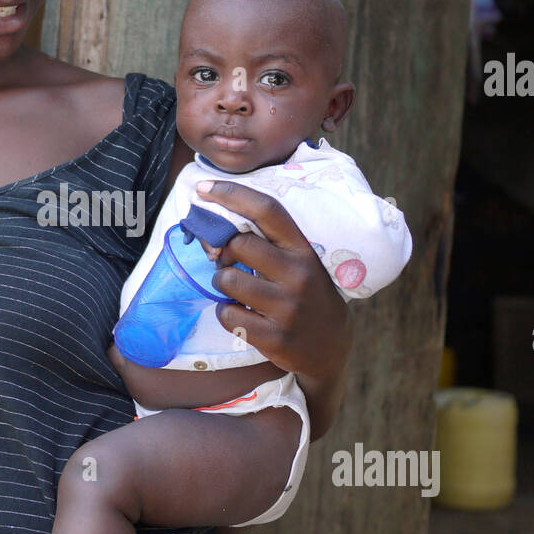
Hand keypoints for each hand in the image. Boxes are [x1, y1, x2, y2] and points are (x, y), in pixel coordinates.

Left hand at [195, 181, 352, 434]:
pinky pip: (227, 315)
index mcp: (303, 249)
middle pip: (239, 244)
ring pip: (228, 280)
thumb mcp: (298, 261)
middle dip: (223, 253)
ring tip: (236, 292)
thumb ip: (266, 244)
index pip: (267, 210)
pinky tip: (243, 317)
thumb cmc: (305, 294)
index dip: (232, 194)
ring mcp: (288, 307)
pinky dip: (226, 314)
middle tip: (227, 263)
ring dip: (222, 284)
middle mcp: (299, 274)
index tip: (203, 186)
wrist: (331, 347)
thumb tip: (212, 236)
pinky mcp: (275, 337)